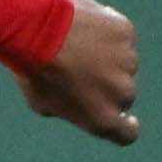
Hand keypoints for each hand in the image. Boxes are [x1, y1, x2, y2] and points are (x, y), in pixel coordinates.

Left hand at [18, 0, 138, 143]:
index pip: (127, 133)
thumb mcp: (43, 103)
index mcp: (103, 118)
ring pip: (124, 62)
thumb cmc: (34, 70)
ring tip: (76, 46)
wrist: (37, 32)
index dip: (125, 126)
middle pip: (123, 93)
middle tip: (81, 69)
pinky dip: (106, 33)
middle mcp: (122, 93)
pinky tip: (83, 27)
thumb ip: (70, 107)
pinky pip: (120, 36)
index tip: (124, 120)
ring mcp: (128, 62)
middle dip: (107, 84)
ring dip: (108, 57)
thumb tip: (79, 101)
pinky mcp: (126, 34)